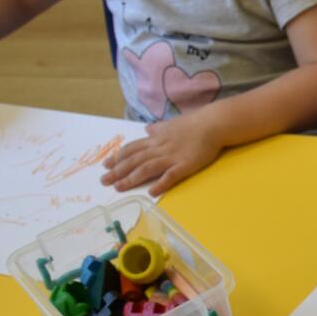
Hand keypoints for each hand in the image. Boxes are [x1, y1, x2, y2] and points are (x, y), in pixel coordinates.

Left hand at [100, 113, 222, 193]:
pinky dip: (160, 183)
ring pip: (147, 168)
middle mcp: (160, 148)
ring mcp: (172, 157)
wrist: (213, 123)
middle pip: (134, 160)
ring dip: (131, 178)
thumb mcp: (171, 124)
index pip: (132, 149)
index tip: (105, 165)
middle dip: (117, 170)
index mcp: (156, 139)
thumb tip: (147, 130)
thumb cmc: (193, 123)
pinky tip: (151, 192)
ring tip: (118, 187)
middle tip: (103, 181)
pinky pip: (170, 175)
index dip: (118, 157)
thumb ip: (158, 129)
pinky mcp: (185, 165)